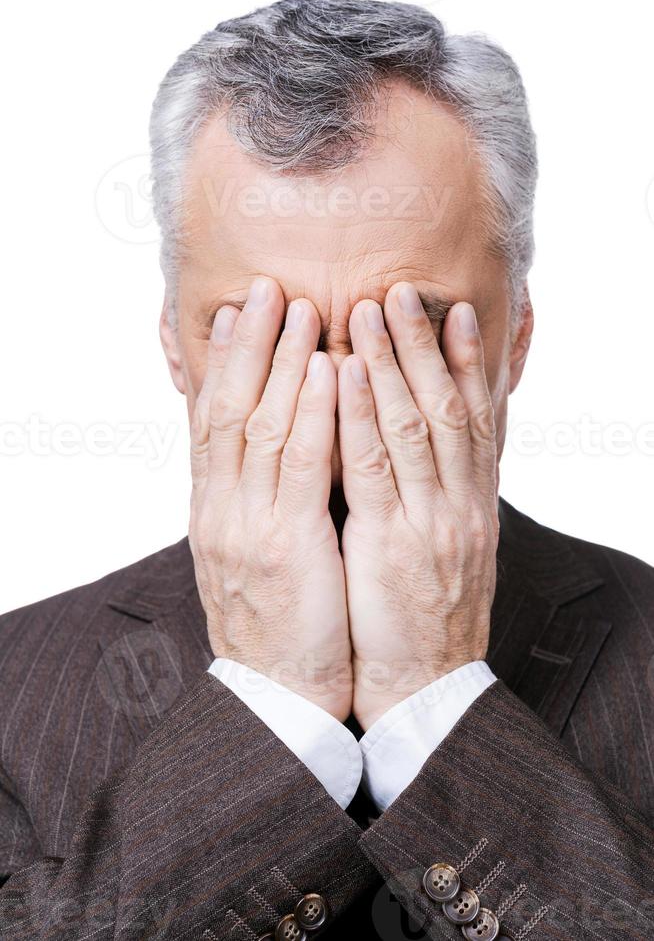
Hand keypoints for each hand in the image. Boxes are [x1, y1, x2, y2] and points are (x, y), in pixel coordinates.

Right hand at [189, 277, 351, 720]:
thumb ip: (257, 500)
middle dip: (251, 345)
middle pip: (229, 409)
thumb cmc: (279, 623)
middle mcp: (221, 510)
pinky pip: (301, 466)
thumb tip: (272, 451)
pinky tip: (332, 370)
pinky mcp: (285, 548)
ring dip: (284, 361)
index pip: (212, 421)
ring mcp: (248, 526)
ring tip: (303, 307)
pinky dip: (314, 413)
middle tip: (267, 287)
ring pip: (262, 425)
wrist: (278, 699)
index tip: (238, 313)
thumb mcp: (254, 555)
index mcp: (214, 511)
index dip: (224, 363)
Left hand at [337, 282, 498, 730]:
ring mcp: (430, 523)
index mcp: (472, 506)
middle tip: (403, 290)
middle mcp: (459, 505)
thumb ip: (441, 498)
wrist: (428, 689)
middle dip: (423, 345)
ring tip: (371, 309)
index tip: (455, 312)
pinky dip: (359, 416)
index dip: (466, 362)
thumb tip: (430, 454)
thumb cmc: (426, 618)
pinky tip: (343, 373)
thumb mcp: (449, 551)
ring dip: (391, 363)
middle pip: (445, 408)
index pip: (474, 420)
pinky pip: (375, 470)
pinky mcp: (391, 546)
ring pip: (413, 426)